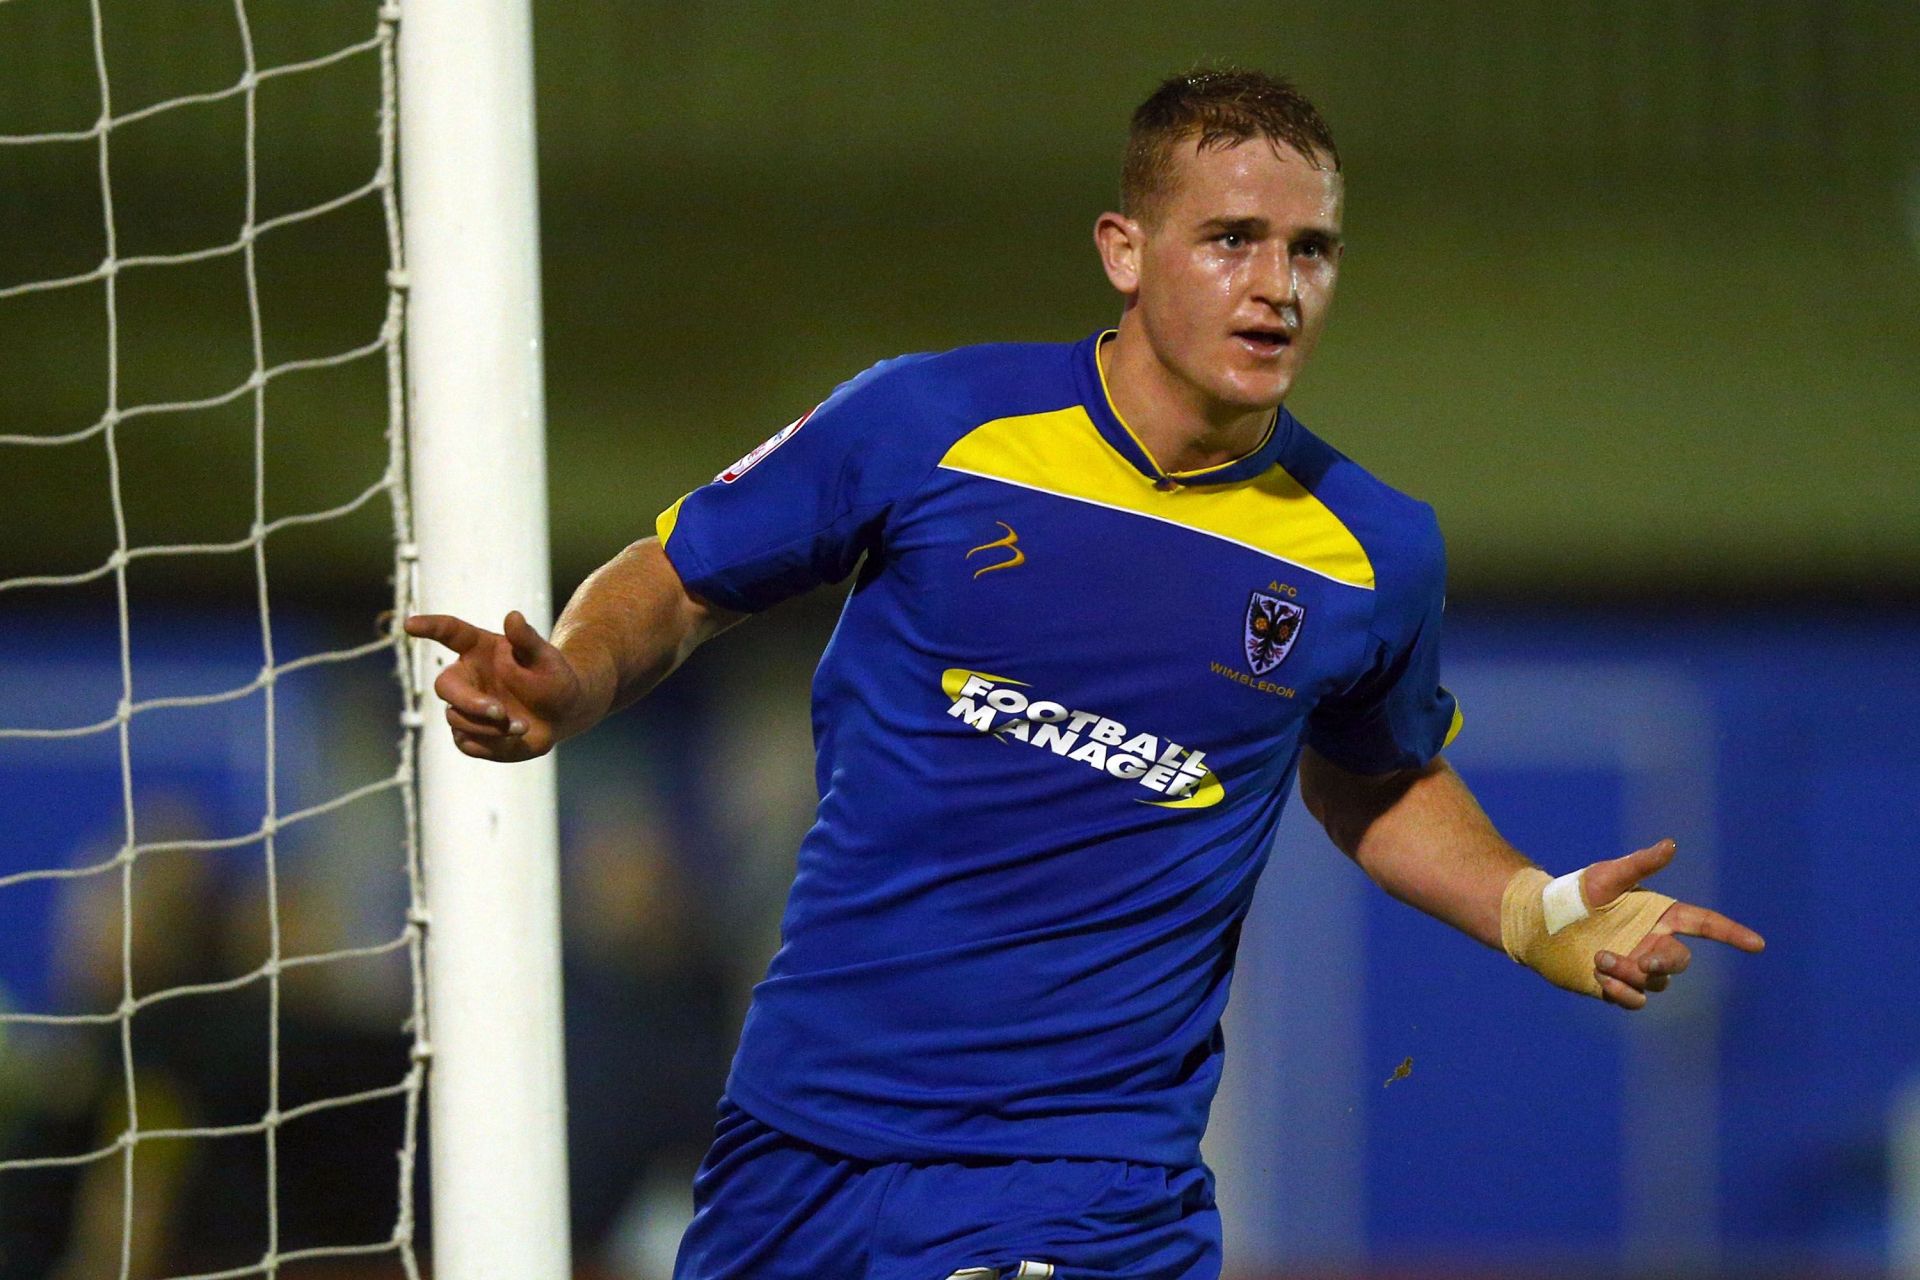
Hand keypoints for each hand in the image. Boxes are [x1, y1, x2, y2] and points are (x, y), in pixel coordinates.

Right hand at [403, 610, 588, 761]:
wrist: (562, 711)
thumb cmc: (551, 677)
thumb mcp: (546, 657)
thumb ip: (527, 639)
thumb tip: (513, 616)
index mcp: (479, 649)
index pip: (450, 632)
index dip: (430, 626)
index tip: (410, 624)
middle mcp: (467, 677)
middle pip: (444, 686)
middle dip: (468, 702)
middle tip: (499, 712)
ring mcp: (465, 707)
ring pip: (456, 719)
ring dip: (488, 726)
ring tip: (522, 726)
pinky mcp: (471, 734)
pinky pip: (467, 743)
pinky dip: (491, 745)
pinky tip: (514, 739)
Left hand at [1582, 838, 1765, 1009]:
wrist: (1541, 921)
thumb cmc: (1577, 893)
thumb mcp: (1608, 876)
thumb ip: (1641, 864)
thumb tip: (1672, 844)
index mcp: (1659, 916)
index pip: (1704, 925)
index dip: (1731, 933)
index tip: (1758, 944)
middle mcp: (1652, 944)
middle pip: (1679, 961)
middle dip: (1667, 963)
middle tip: (1645, 961)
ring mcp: (1636, 968)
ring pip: (1655, 983)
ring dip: (1631, 973)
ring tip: (1600, 957)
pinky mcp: (1615, 987)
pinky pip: (1634, 1000)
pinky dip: (1622, 993)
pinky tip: (1600, 977)